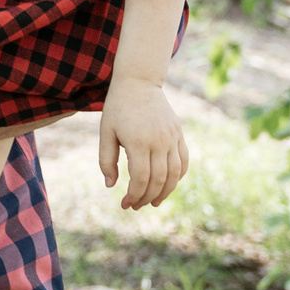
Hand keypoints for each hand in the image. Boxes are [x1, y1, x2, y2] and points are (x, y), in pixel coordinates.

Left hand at [100, 82, 187, 208]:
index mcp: (138, 141)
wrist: (139, 83)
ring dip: (165, 192)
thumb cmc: (118, 108)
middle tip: (135, 206)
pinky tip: (167, 185)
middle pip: (159, 179)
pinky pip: (183, 161)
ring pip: (174, 174)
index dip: (134, 195)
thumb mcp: (106, 132)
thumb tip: (111, 185)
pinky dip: (178, 177)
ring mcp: (172, 137)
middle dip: (147, 197)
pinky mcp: (179, 134)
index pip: (141, 178)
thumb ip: (106, 160)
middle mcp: (159, 141)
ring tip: (153, 202)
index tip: (125, 204)